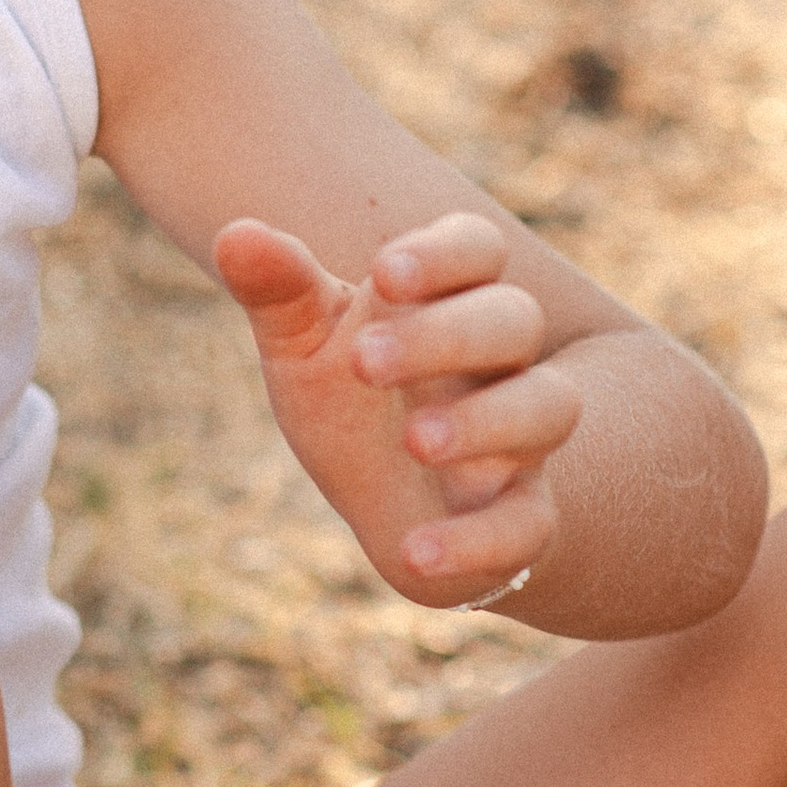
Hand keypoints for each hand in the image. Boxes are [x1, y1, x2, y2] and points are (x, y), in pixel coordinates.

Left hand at [214, 209, 580, 611]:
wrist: (391, 507)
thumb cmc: (351, 399)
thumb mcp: (304, 342)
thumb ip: (277, 289)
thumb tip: (235, 235)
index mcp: (446, 301)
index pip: (477, 247)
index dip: (446, 253)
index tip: (385, 274)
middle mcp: (498, 363)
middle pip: (514, 319)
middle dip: (446, 335)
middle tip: (364, 363)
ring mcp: (520, 440)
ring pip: (550, 406)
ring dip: (486, 421)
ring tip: (414, 443)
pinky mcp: (522, 517)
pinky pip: (528, 525)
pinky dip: (476, 541)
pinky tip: (413, 551)